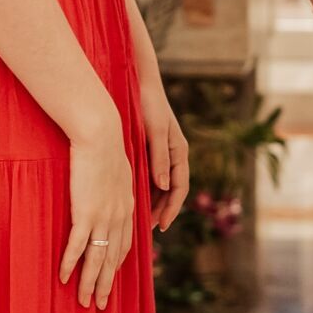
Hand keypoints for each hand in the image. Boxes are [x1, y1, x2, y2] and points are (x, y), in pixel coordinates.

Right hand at [58, 124, 133, 309]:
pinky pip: (77, 244)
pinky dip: (71, 263)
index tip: (109, 279)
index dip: (116, 265)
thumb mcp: (119, 171)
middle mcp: (118, 217)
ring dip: (89, 282)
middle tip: (98, 305)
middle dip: (105, 284)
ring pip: (96, 258)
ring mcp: (103, 216)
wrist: (101, 135)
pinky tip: (64, 277)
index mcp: (127, 208)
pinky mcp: (85, 211)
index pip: (124, 245)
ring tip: (83, 301)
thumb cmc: (106, 147)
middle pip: (112, 259)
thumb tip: (113, 191)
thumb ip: (117, 187)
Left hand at [139, 76, 189, 231]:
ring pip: (161, 185)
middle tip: (148, 229)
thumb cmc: (149, 105)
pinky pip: (151, 175)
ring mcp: (163, 152)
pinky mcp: (151, 149)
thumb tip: (164, 186)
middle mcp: (174, 154)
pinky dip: (145, 189)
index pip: (180, 188)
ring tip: (140, 220)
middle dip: (162, 211)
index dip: (172, 209)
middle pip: (171, 191)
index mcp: (179, 152)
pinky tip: (133, 198)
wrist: (140, 82)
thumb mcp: (156, 132)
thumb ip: (160, 158)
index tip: (161, 226)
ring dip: (154, 202)